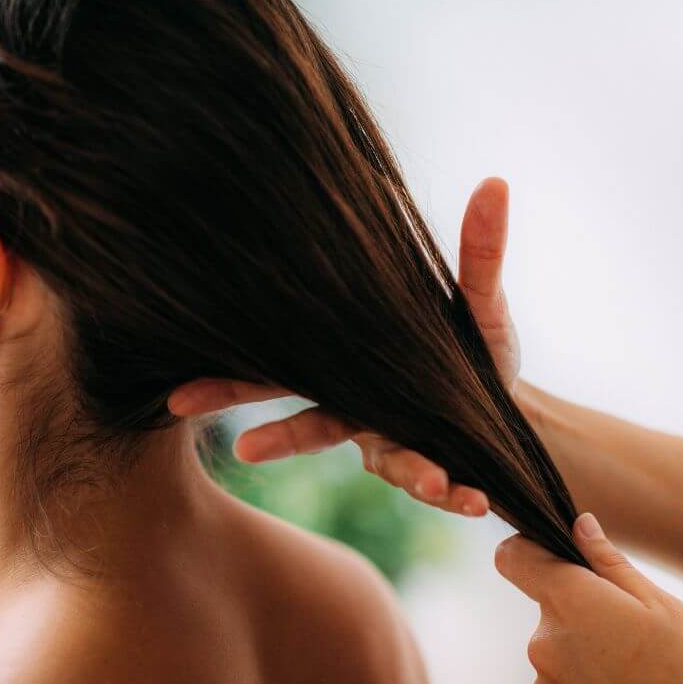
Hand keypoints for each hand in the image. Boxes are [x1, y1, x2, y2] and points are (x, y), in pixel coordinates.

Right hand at [167, 176, 520, 518]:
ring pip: (388, 462)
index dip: (227, 382)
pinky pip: (439, 482)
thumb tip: (495, 182)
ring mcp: (389, 442)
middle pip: (302, 427)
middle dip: (270, 437)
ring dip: (406, 472)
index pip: (279, 369)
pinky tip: (476, 500)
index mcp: (348, 364)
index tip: (178, 396)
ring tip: (434, 482)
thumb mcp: (475, 297)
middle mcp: (356, 408)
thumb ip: (478, 251)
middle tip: (241, 446)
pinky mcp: (429, 466)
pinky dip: (456, 491)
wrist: (504, 404)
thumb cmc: (468, 347)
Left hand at [495, 513, 682, 683]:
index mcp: (569, 601)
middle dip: (580, 608)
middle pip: (548, 606)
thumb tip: (580, 526)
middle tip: (630, 629)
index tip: (555, 556)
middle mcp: (543, 639)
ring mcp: (544, 681)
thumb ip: (609, 563)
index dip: (528, 551)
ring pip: (558, 646)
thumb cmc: (681, 676)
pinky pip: (563, 682)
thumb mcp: (657, 606)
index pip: (513, 558)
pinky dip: (586, 683)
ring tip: (634, 670)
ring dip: (585, 649)